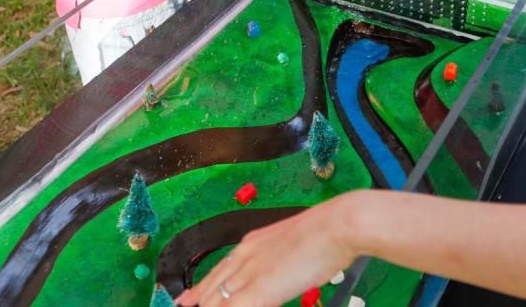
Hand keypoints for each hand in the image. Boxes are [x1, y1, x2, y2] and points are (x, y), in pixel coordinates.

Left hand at [176, 195, 359, 306]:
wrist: (337, 226)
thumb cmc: (326, 234)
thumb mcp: (293, 245)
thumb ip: (278, 260)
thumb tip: (277, 273)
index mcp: (252, 244)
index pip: (219, 271)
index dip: (201, 289)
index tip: (188, 299)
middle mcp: (245, 256)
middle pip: (211, 287)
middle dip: (199, 301)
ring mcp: (250, 273)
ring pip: (216, 299)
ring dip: (209, 306)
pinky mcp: (260, 289)